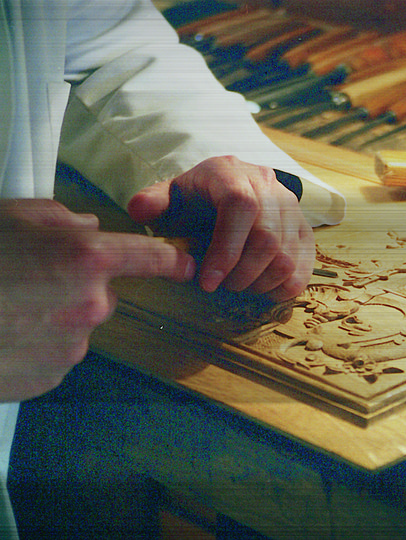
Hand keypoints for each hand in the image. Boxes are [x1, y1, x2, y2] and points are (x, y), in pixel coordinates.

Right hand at [0, 199, 194, 400]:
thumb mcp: (12, 216)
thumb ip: (63, 220)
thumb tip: (91, 227)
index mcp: (86, 258)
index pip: (149, 258)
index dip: (171, 259)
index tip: (186, 264)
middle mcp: (90, 304)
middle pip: (104, 297)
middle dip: (77, 290)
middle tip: (30, 286)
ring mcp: (71, 346)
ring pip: (77, 328)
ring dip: (54, 321)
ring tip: (7, 311)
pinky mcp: (51, 377)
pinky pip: (55, 358)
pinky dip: (36, 349)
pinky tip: (4, 337)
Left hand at [127, 156, 314, 301]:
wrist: (230, 190)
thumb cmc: (196, 200)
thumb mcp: (172, 196)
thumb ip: (154, 202)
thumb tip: (140, 209)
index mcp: (230, 172)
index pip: (241, 206)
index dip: (226, 249)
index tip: (208, 281)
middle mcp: (268, 186)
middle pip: (267, 238)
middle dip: (241, 274)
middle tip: (221, 287)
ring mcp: (292, 209)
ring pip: (287, 257)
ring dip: (260, 283)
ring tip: (239, 285)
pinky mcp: (305, 231)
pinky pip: (303, 268)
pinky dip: (282, 287)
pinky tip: (262, 287)